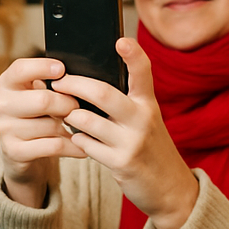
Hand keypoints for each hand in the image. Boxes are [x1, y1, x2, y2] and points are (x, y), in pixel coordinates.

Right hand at [0, 56, 86, 207]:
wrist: (21, 150)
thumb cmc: (37, 114)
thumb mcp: (38, 92)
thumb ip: (51, 81)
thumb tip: (77, 78)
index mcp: (6, 84)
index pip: (20, 69)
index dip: (42, 67)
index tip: (62, 70)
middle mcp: (1, 105)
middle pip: (43, 100)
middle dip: (68, 104)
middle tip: (76, 107)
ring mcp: (5, 129)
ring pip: (51, 126)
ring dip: (69, 128)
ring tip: (75, 127)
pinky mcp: (14, 151)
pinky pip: (53, 147)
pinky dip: (72, 147)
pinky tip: (81, 146)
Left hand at [52, 39, 198, 228]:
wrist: (170, 188)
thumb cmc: (150, 147)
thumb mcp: (145, 120)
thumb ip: (125, 102)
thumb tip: (87, 83)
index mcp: (147, 103)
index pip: (143, 72)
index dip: (133, 55)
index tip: (120, 40)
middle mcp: (142, 119)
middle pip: (102, 93)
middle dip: (74, 85)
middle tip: (58, 83)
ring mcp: (132, 141)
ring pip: (87, 120)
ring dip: (69, 116)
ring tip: (63, 113)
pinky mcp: (121, 163)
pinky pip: (86, 145)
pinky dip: (76, 139)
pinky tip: (74, 137)